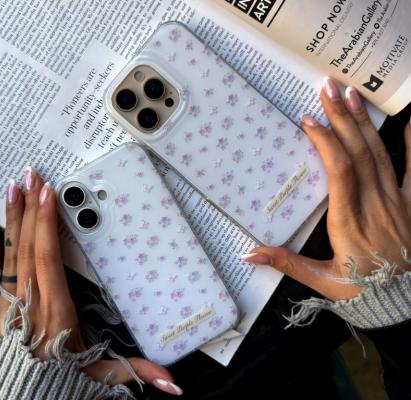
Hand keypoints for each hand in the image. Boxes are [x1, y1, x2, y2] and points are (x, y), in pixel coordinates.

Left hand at [0, 170, 181, 395]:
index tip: (49, 194)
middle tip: (31, 177)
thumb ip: (133, 372)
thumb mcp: (96, 377)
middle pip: (27, 246)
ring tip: (13, 190)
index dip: (47, 222)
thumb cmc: (53, 385)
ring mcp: (3, 307)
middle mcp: (26, 304)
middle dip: (31, 208)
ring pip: (7, 254)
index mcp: (55, 311)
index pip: (48, 257)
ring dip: (11, 220)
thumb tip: (169, 383)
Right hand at [242, 77, 410, 301]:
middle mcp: (373, 205)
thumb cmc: (361, 290)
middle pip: (358, 154)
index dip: (325, 143)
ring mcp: (395, 201)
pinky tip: (408, 119)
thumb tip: (249, 253)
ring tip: (352, 94)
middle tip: (328, 88)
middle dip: (341, 118)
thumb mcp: (321, 280)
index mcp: (348, 222)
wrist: (405, 303)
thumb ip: (286, 263)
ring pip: (380, 155)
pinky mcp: (409, 203)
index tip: (309, 120)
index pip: (339, 172)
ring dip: (364, 123)